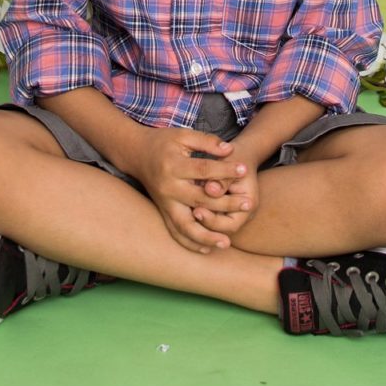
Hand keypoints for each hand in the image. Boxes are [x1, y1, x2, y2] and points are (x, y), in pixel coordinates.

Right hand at [123, 128, 251, 252]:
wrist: (137, 154)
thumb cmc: (164, 143)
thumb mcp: (183, 135)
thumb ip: (206, 141)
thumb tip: (229, 150)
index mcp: (173, 166)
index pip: (204, 170)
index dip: (225, 169)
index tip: (245, 169)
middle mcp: (168, 188)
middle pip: (199, 200)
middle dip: (225, 204)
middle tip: (248, 204)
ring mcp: (165, 203)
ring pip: (185, 225)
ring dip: (206, 236)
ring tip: (226, 243)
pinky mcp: (163, 211)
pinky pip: (175, 232)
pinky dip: (190, 243)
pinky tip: (207, 249)